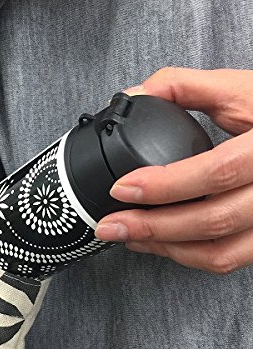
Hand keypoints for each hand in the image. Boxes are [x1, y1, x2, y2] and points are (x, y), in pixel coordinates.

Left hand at [94, 67, 252, 273]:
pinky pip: (227, 260)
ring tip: (127, 237)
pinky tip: (158, 243)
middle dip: (152, 227)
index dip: (165, 184)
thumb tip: (135, 94)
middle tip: (110, 225)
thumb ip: (187, 87)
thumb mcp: (241, 90)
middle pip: (212, 221)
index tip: (122, 188)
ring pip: (218, 252)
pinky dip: (186, 256)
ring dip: (165, 248)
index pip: (216, 172)